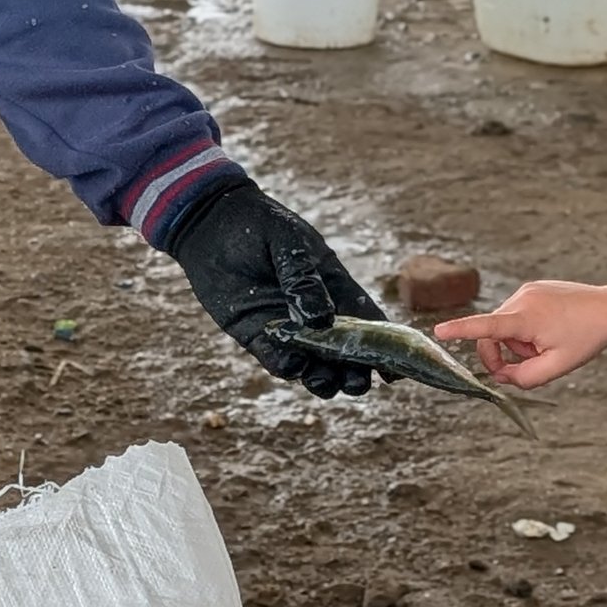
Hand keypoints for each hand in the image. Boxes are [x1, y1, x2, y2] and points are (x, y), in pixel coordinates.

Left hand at [162, 173, 384, 397]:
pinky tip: (293, 365)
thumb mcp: (289, 242)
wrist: (212, 223)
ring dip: (322, 378)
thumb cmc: (260, 224)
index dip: (385, 350)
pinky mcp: (257, 336)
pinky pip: (277, 359)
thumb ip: (304, 280)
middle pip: (345, 354)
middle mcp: (317, 315)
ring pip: (314, 365)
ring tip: (323, 380)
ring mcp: (288, 329)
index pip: (368, 324)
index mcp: (337, 289)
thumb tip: (321, 321)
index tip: (394, 373)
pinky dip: (287, 366)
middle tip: (355, 383)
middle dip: (355, 373)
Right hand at [437, 280, 606, 390]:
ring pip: (505, 326)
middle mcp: (522, 299)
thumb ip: (524, 379)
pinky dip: (525, 329)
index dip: (460, 330)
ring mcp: (526, 291)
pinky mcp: (532, 288)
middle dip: (503, 354)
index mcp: (527, 319)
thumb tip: (503, 375)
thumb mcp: (556, 368)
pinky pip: (516, 315)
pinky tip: (550, 330)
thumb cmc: (585, 339)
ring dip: (518, 342)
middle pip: (493, 334)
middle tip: (525, 367)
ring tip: (546, 344)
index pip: (486, 327)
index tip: (439, 331)